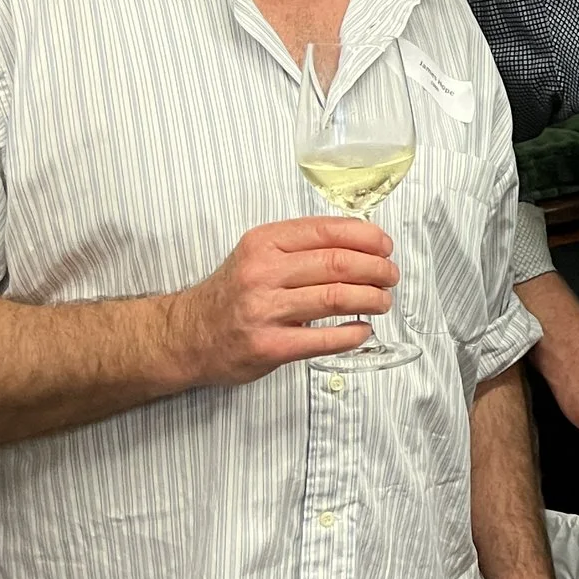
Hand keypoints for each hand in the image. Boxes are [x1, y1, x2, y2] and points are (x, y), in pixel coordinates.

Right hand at [162, 218, 397, 387]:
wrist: (187, 336)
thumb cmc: (232, 293)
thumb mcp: (258, 254)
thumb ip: (301, 246)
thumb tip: (361, 243)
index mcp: (264, 242)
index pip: (328, 231)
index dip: (366, 237)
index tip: (385, 246)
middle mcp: (263, 272)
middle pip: (338, 263)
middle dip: (376, 268)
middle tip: (390, 275)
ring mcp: (265, 311)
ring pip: (337, 297)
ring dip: (371, 298)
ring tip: (383, 301)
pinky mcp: (269, 347)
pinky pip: (324, 339)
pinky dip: (353, 334)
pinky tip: (363, 330)